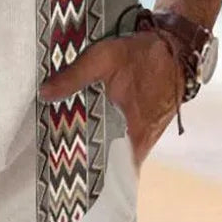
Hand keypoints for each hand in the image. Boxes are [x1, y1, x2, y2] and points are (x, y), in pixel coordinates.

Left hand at [38, 28, 185, 169]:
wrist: (176, 47)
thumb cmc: (141, 54)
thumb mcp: (103, 59)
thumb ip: (74, 77)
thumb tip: (45, 94)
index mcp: (135, 134)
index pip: (111, 169)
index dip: (89, 174)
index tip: (65, 173)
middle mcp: (144, 141)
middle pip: (112, 161)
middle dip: (86, 160)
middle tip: (58, 157)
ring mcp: (148, 134)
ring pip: (119, 149)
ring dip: (98, 147)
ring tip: (67, 144)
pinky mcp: (149, 125)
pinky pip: (126, 138)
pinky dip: (110, 135)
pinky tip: (89, 127)